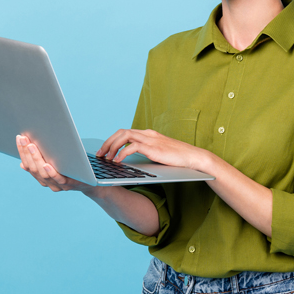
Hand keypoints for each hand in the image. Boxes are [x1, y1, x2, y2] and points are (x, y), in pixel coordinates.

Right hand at [16, 134, 93, 193]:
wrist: (90, 182)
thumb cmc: (72, 169)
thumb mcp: (55, 163)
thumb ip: (41, 163)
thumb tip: (22, 163)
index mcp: (42, 178)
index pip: (28, 165)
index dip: (22, 152)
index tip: (19, 138)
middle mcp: (48, 183)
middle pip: (34, 169)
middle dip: (27, 153)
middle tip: (24, 139)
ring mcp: (58, 185)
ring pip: (43, 174)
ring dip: (36, 159)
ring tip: (32, 146)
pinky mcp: (69, 184)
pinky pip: (58, 179)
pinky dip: (51, 172)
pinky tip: (46, 164)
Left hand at [95, 129, 209, 171]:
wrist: (194, 158)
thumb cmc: (178, 159)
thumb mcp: (158, 154)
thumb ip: (146, 153)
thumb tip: (131, 160)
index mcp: (148, 134)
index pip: (125, 132)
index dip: (112, 140)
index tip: (104, 151)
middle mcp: (148, 134)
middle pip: (121, 132)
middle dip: (108, 142)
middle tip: (100, 154)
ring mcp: (151, 139)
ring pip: (124, 136)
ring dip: (112, 146)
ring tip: (106, 158)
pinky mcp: (153, 148)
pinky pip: (132, 147)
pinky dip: (122, 153)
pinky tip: (117, 161)